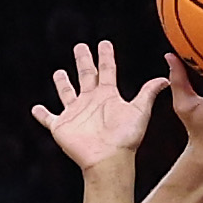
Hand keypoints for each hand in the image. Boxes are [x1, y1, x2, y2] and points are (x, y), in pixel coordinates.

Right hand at [30, 37, 160, 172]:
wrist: (108, 160)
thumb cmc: (125, 138)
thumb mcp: (139, 111)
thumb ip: (148, 93)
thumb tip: (166, 79)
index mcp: (107, 95)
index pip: (106, 70)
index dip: (105, 56)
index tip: (104, 43)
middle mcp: (91, 102)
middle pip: (86, 76)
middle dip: (83, 61)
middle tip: (80, 47)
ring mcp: (76, 114)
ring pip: (67, 94)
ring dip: (62, 84)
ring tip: (59, 73)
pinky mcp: (62, 126)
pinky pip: (49, 118)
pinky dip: (42, 114)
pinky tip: (35, 108)